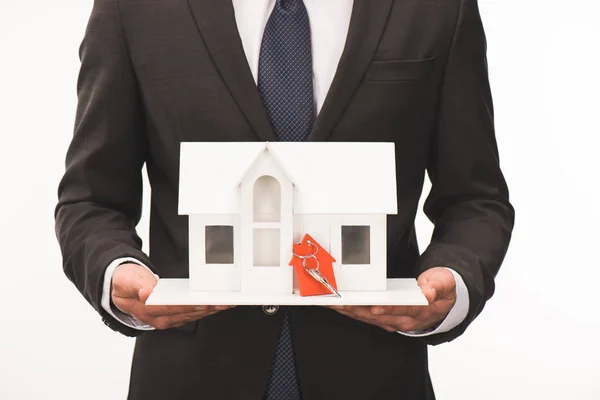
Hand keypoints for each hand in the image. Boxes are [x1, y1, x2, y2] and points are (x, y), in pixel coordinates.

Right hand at [111, 263, 234, 329]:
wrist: (121, 286)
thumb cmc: (125, 282)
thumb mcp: (126, 280)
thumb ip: (137, 286)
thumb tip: (146, 293)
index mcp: (148, 310)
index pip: (174, 308)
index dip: (192, 305)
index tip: (207, 302)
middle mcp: (160, 318)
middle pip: (188, 313)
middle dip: (208, 308)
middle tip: (226, 301)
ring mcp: (168, 318)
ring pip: (194, 315)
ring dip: (211, 309)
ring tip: (227, 302)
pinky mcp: (175, 315)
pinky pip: (193, 313)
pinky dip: (207, 309)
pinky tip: (218, 304)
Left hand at [328, 267, 456, 332]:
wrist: (443, 302)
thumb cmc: (441, 289)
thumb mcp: (445, 283)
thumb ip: (437, 286)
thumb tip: (429, 292)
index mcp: (420, 310)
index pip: (401, 309)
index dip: (387, 308)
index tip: (373, 306)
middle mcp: (405, 319)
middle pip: (378, 315)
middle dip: (358, 309)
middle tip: (341, 302)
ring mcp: (394, 321)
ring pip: (368, 318)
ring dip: (350, 311)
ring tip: (334, 303)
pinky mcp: (385, 319)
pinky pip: (366, 317)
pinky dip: (352, 311)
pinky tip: (339, 306)